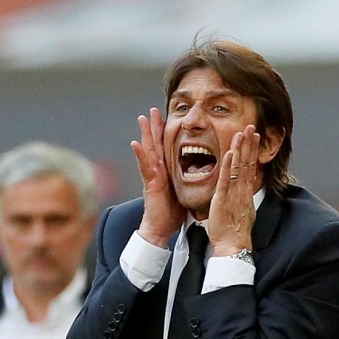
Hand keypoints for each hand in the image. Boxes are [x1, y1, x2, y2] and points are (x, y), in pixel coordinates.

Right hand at [131, 108, 184, 246]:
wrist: (161, 229)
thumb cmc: (172, 213)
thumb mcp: (184, 191)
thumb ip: (188, 180)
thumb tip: (203, 173)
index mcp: (168, 171)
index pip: (168, 148)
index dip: (167, 133)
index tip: (169, 117)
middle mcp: (158, 171)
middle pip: (156, 144)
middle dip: (154, 127)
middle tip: (153, 110)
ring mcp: (153, 176)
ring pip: (149, 151)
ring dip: (145, 134)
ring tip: (142, 118)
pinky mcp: (150, 184)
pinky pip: (144, 167)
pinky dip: (140, 155)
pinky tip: (135, 143)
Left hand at [208, 126, 258, 255]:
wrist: (234, 246)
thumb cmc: (235, 234)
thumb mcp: (242, 212)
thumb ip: (241, 199)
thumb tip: (242, 193)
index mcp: (245, 193)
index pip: (250, 167)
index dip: (252, 151)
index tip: (254, 137)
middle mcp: (242, 191)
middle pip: (247, 162)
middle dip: (250, 144)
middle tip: (251, 127)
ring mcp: (234, 194)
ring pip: (238, 167)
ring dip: (240, 148)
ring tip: (242, 133)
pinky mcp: (223, 199)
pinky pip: (226, 179)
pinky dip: (227, 165)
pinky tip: (229, 152)